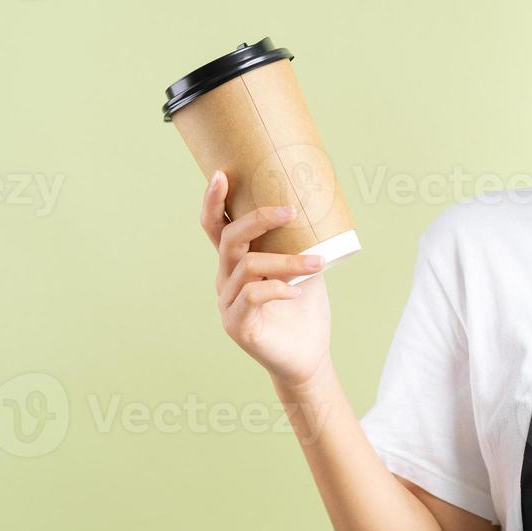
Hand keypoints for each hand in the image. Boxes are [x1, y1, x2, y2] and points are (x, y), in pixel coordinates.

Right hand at [200, 171, 331, 388]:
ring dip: (287, 260)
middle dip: (258, 220)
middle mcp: (226, 280)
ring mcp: (228, 303)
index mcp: (236, 263)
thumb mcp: (304, 266)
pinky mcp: (237, 325)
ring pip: (249, 266)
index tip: (223, 175)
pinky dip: (279, 288)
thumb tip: (315, 203)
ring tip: (318, 262)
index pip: (215, 227)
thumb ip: (300, 241)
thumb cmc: (305, 309)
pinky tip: (298, 290)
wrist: (309, 356)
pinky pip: (253, 296)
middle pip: (229, 239)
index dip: (214, 202)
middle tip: (289, 210)